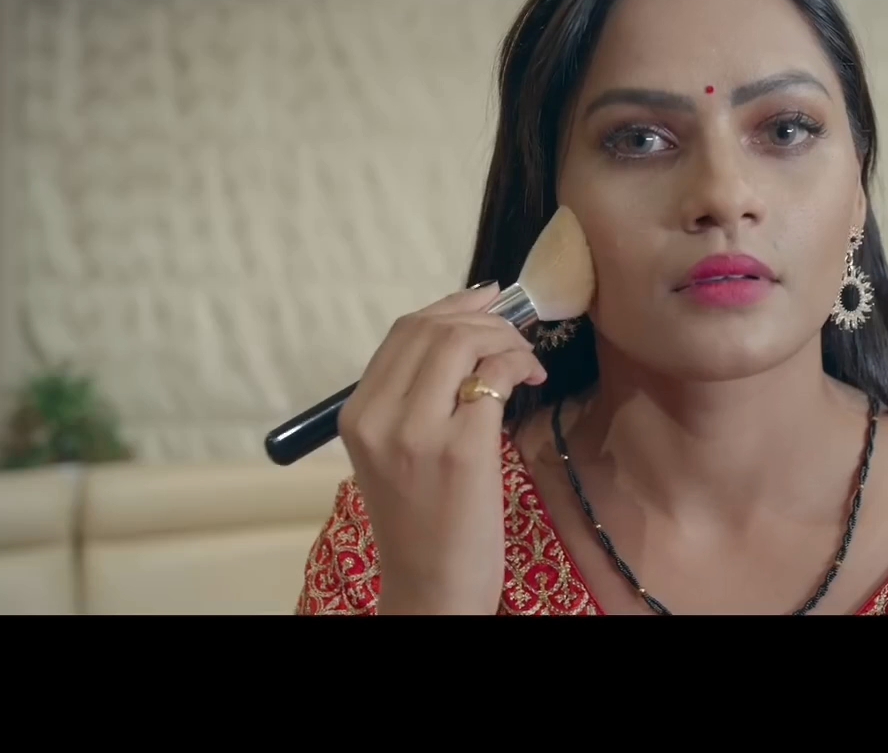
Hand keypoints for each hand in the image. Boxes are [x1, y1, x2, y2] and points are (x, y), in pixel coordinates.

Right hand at [337, 282, 546, 614]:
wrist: (431, 587)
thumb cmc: (421, 522)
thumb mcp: (395, 452)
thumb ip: (412, 397)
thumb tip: (461, 331)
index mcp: (357, 416)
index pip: (403, 332)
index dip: (451, 305)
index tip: (488, 300)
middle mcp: (379, 418)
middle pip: (431, 328)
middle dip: (483, 317)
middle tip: (515, 333)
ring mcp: (418, 433)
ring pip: (461, 342)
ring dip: (504, 337)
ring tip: (525, 359)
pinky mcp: (462, 449)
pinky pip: (493, 376)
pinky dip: (518, 363)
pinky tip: (530, 378)